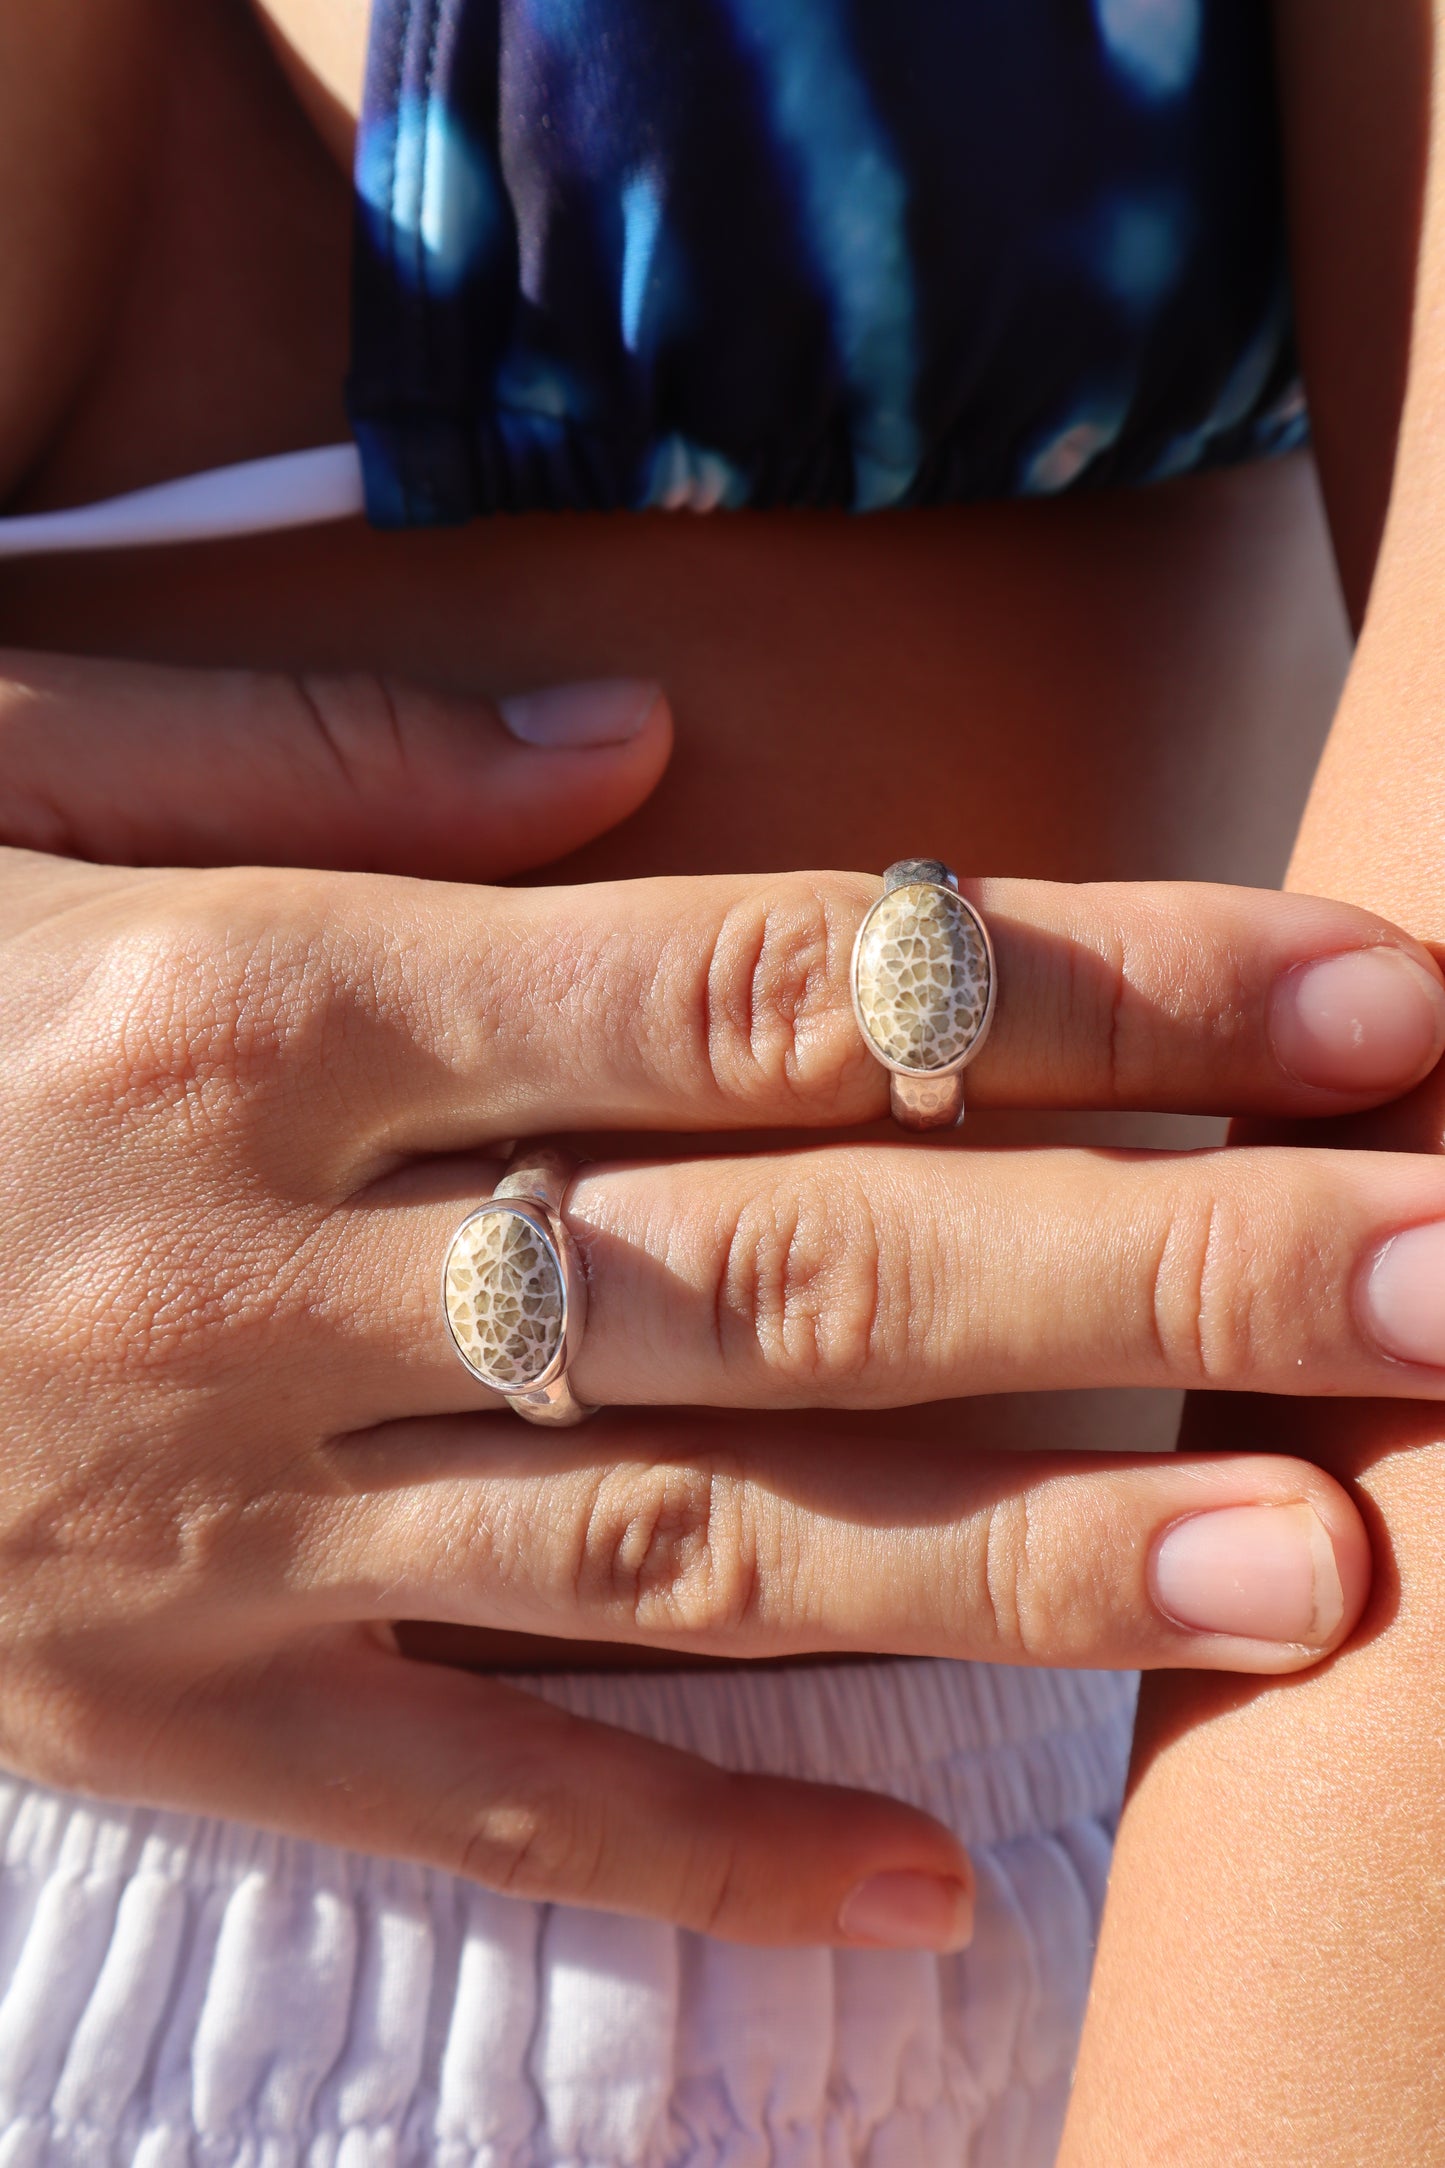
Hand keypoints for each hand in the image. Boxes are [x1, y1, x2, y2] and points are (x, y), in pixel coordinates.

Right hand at [0, 647, 1437, 1949]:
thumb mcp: (0, 777)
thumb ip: (332, 754)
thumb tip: (651, 752)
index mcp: (268, 992)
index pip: (788, 986)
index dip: (1104, 991)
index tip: (1365, 1006)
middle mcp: (285, 1263)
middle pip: (816, 1266)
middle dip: (1168, 1270)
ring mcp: (230, 1521)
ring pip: (703, 1546)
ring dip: (1031, 1564)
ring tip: (1324, 1569)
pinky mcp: (161, 1713)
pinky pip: (475, 1800)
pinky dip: (708, 1849)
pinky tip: (938, 1886)